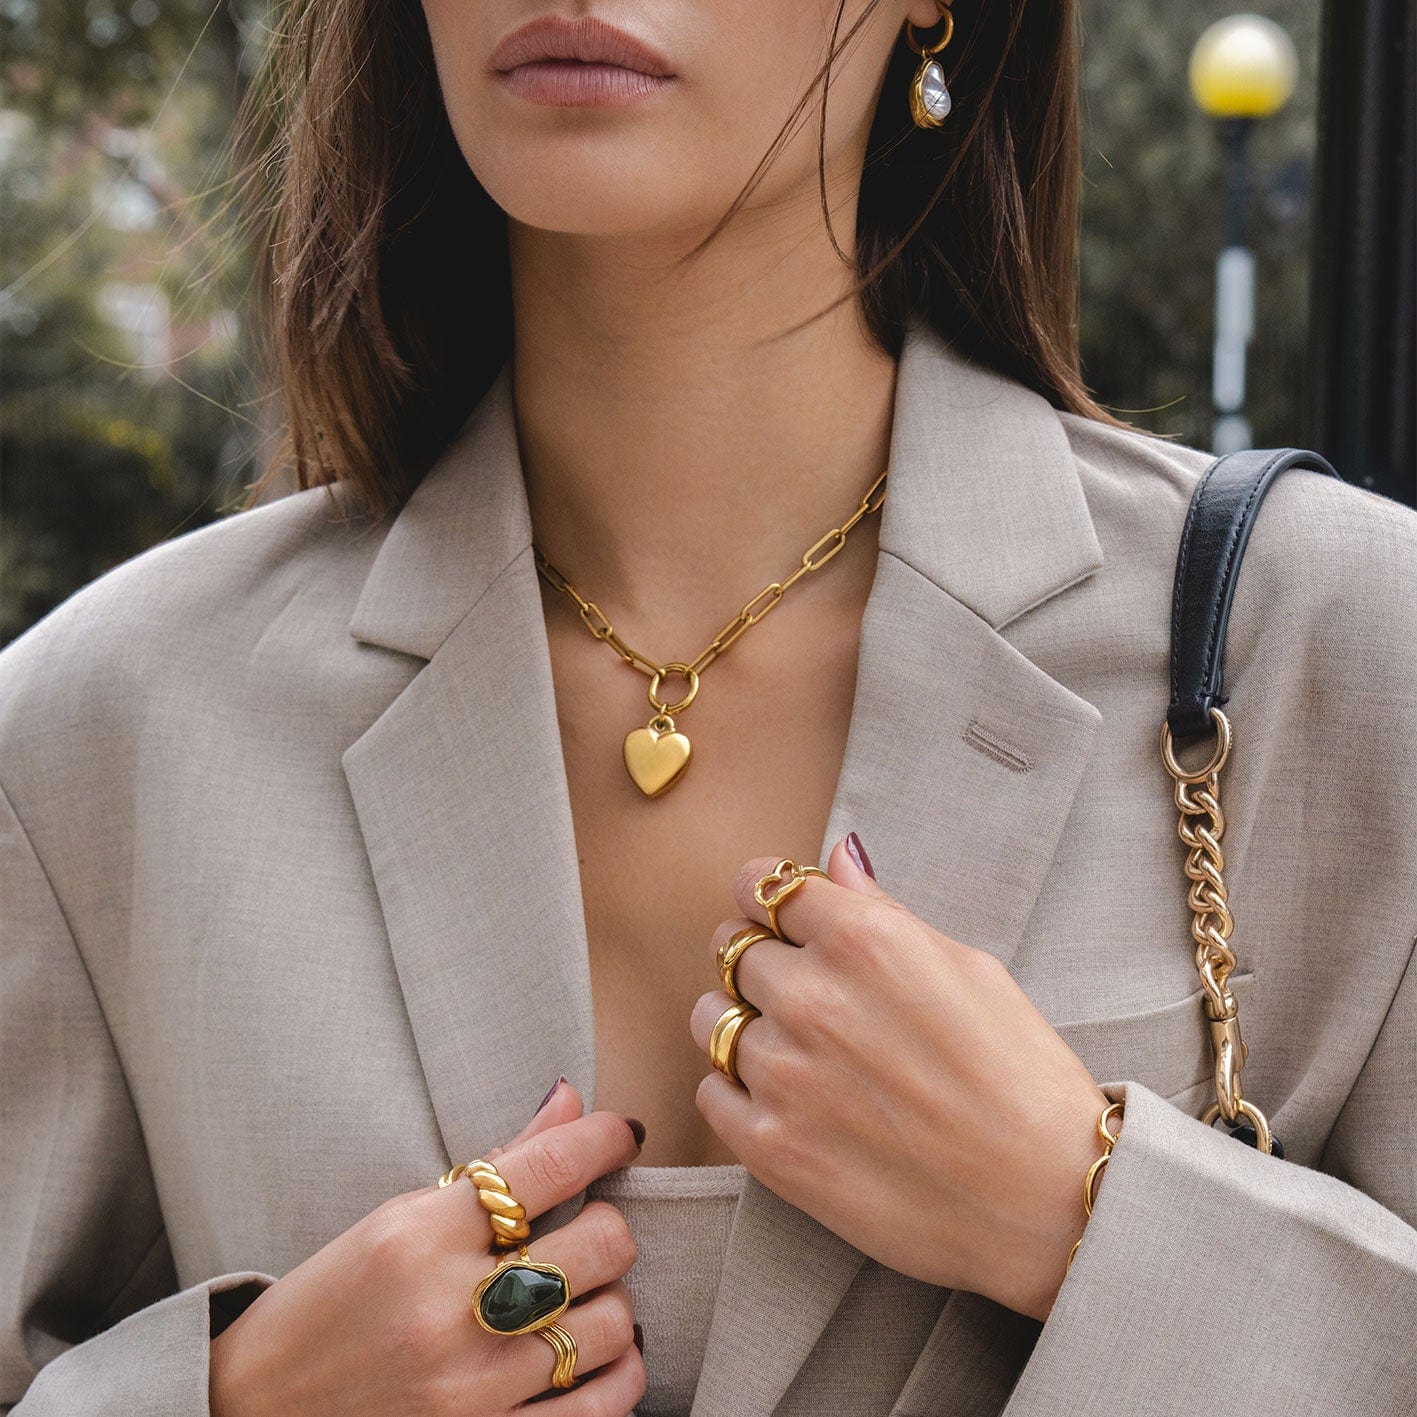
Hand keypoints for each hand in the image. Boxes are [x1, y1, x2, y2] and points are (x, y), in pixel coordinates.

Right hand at [209, 1082, 645, 1415]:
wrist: (254, 1413)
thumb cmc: (329, 1306)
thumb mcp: (396, 1219)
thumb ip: (496, 1164)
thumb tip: (569, 1100)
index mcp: (420, 1236)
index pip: (549, 1166)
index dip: (604, 1139)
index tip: (622, 1135)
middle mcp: (449, 1309)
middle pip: (601, 1244)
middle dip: (608, 1225)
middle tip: (586, 1228)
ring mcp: (472, 1389)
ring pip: (611, 1323)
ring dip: (611, 1300)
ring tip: (582, 1294)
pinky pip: (600, 1409)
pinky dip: (617, 1373)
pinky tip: (598, 1356)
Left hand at [689, 837, 1112, 1322]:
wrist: (1051, 1203)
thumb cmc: (1024, 1077)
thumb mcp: (970, 969)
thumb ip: (885, 911)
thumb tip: (839, 856)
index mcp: (864, 939)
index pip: (762, 885)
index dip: (765, 898)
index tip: (777, 915)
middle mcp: (813, 997)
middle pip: (732, 947)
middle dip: (760, 959)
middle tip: (801, 991)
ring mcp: (784, 1073)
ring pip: (711, 1018)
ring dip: (742, 1023)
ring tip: (798, 1051)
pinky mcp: (769, 1146)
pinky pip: (711, 1091)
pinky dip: (737, 1091)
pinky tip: (790, 1101)